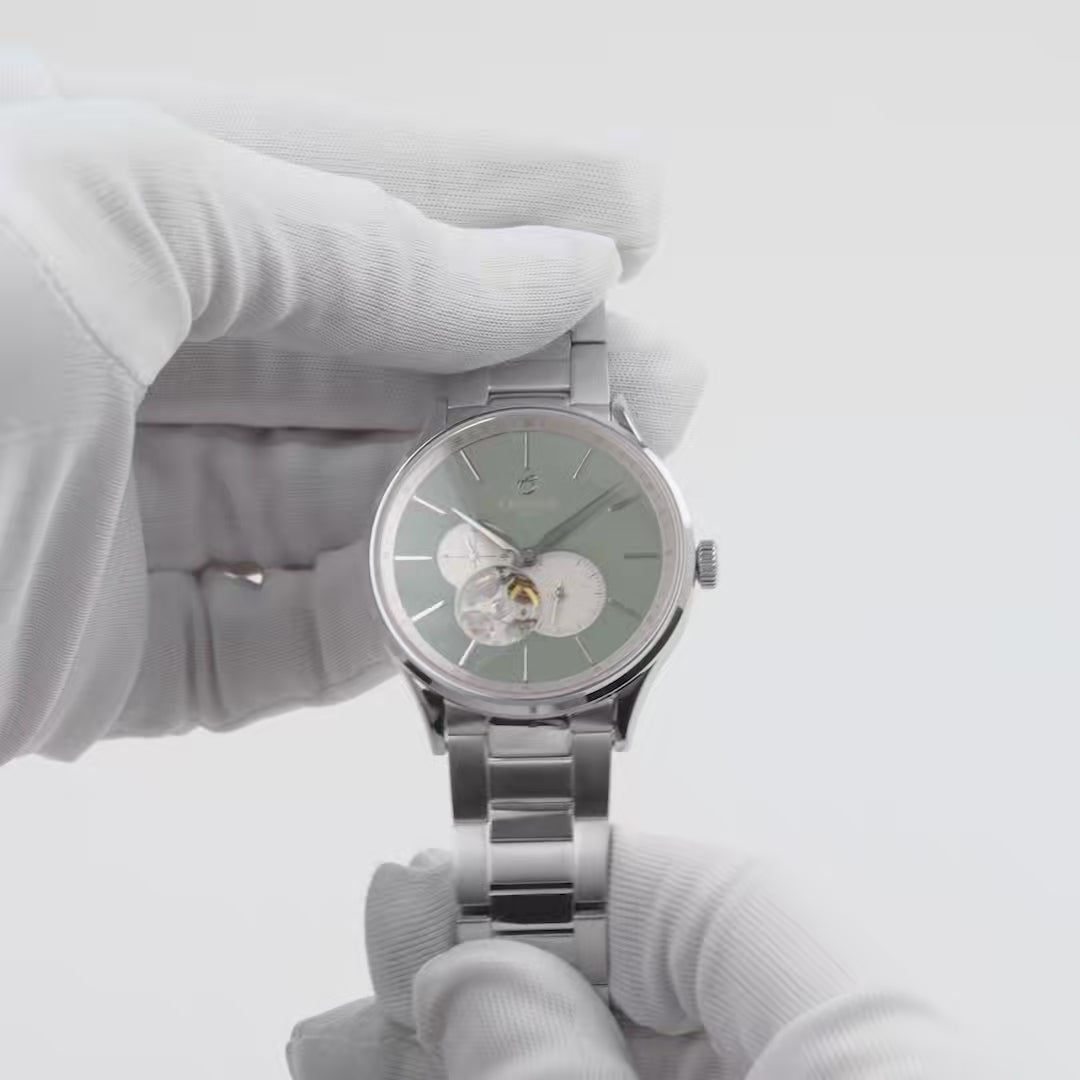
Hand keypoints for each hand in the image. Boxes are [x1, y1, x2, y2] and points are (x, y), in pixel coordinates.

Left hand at [0, 55, 704, 763]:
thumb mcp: (104, 211)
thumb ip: (347, 237)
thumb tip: (544, 265)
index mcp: (91, 199)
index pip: (338, 185)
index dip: (496, 199)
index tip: (632, 213)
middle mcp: (105, 350)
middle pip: (365, 358)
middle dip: (523, 366)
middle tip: (658, 379)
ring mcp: (103, 513)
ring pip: (339, 505)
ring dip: (481, 506)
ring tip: (613, 501)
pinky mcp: (97, 658)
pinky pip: (276, 639)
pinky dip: (389, 625)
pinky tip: (489, 605)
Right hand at [288, 830, 995, 1078]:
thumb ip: (543, 1067)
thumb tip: (457, 966)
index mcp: (880, 1041)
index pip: (698, 897)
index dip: (538, 884)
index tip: (415, 905)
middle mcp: (869, 1067)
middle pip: (649, 987)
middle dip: (482, 992)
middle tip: (354, 1011)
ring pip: (631, 1059)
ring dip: (489, 1054)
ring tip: (349, 1058)